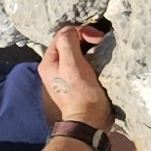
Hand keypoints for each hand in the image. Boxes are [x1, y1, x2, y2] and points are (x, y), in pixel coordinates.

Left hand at [39, 19, 116, 136]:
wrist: (90, 120)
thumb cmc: (80, 92)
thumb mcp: (71, 63)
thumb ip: (68, 42)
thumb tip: (72, 31)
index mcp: (48, 62)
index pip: (63, 35)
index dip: (80, 32)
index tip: (97, 38)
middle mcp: (54, 67)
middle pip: (69, 43)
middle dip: (86, 39)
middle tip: (101, 42)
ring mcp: (65, 75)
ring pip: (77, 52)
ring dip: (90, 49)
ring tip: (102, 50)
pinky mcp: (77, 82)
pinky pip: (83, 63)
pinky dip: (92, 59)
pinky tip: (100, 60)